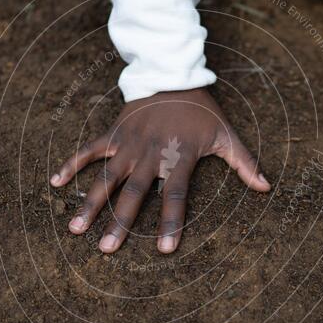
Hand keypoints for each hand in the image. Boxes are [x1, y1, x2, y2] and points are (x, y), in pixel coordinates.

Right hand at [50, 88, 270, 253]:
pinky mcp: (114, 134)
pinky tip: (55, 182)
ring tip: (75, 230)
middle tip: (106, 250)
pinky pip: (89, 150)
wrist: (173, 73)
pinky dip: (72, 164)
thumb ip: (245, 162)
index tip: (165, 250)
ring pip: (107, 179)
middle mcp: (151, 154)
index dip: (172, 223)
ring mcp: (129, 144)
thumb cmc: (202, 109)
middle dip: (120, 223)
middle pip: (134, 194)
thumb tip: (267, 187)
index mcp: (179, 157)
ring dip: (91, 204)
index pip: (175, 196)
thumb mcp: (227, 134)